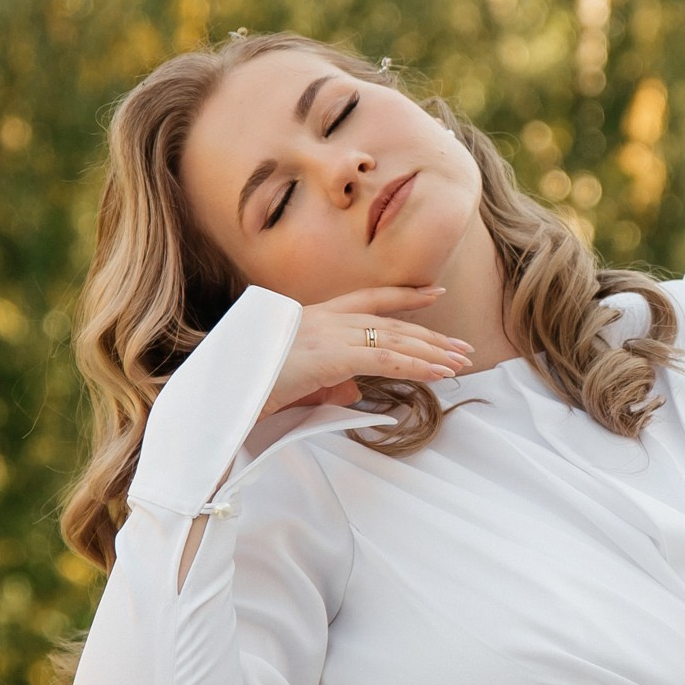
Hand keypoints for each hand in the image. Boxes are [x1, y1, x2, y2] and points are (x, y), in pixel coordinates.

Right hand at [263, 284, 473, 417]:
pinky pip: (385, 359)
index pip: (368, 299)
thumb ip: (328, 382)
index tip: (433, 294)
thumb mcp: (296, 382)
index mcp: (314, 317)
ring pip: (394, 339)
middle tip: (460, 347)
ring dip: (432, 352)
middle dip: (430, 335)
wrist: (224, 390)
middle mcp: (325, 318)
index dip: (404, 297)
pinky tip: (439, 373)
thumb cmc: (251, 387)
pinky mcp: (332, 356)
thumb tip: (355, 391)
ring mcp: (328, 334)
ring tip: (460, 363)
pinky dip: (417, 366)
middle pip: (391, 322)